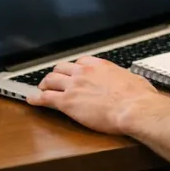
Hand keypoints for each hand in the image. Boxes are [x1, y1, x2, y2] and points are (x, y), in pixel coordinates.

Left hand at [27, 56, 159, 133]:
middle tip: (54, 81)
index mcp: (100, 66)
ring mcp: (74, 86)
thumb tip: (130, 82)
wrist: (133, 108)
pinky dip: (36, 99)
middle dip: (56, 74)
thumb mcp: (133, 79)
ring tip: (41, 89)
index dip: (73, 68)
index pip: (80, 62)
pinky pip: (45, 98)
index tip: (73, 73)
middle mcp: (84, 72)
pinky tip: (31, 100)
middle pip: (61, 68)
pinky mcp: (67, 103)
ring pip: (50, 80)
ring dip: (44, 84)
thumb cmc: (138, 97)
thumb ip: (124, 79)